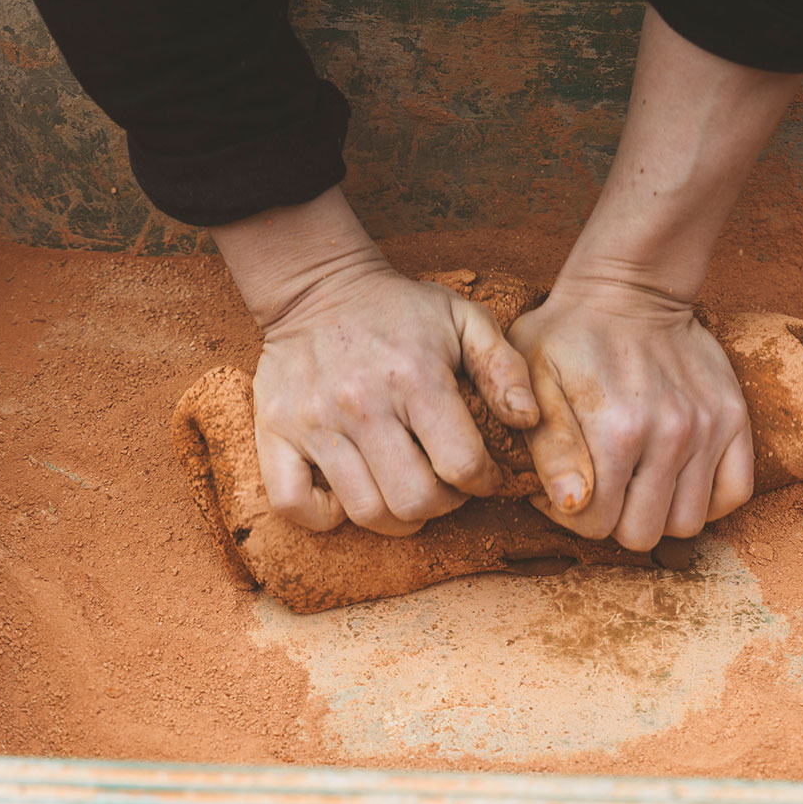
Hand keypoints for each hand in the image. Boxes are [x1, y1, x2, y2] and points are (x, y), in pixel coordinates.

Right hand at [211, 188, 537, 535]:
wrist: (318, 286)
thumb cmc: (402, 311)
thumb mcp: (466, 319)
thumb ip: (506, 368)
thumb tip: (528, 421)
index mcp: (415, 377)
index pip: (461, 465)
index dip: (482, 481)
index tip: (481, 473)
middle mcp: (361, 404)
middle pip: (414, 502)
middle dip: (442, 504)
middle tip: (444, 485)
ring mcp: (313, 421)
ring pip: (364, 511)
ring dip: (395, 517)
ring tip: (406, 489)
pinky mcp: (274, 432)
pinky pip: (292, 504)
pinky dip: (324, 516)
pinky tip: (350, 496)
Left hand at [506, 277, 752, 550]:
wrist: (629, 287)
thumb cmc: (568, 335)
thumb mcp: (534, 381)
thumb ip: (550, 449)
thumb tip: (573, 505)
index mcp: (616, 431)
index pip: (595, 524)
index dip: (571, 516)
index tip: (563, 487)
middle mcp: (670, 435)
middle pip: (642, 535)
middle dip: (614, 521)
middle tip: (599, 486)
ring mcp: (708, 427)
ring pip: (687, 523)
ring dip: (657, 512)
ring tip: (635, 480)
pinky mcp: (734, 417)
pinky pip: (734, 493)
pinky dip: (706, 500)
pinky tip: (675, 479)